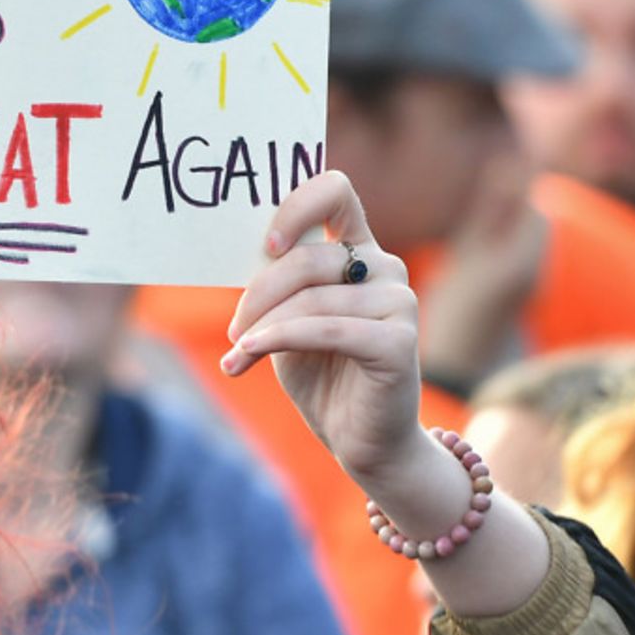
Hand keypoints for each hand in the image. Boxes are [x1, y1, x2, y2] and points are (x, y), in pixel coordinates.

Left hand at [222, 171, 551, 619]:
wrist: (362, 443)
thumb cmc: (323, 377)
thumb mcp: (288, 321)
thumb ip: (277, 286)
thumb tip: (247, 255)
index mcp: (359, 251)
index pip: (335, 191)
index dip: (297, 205)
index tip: (267, 243)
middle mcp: (384, 267)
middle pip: (308, 257)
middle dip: (258, 294)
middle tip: (235, 330)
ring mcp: (399, 301)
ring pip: (310, 298)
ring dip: (261, 327)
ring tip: (238, 354)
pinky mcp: (399, 341)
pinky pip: (326, 328)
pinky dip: (278, 340)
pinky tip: (246, 357)